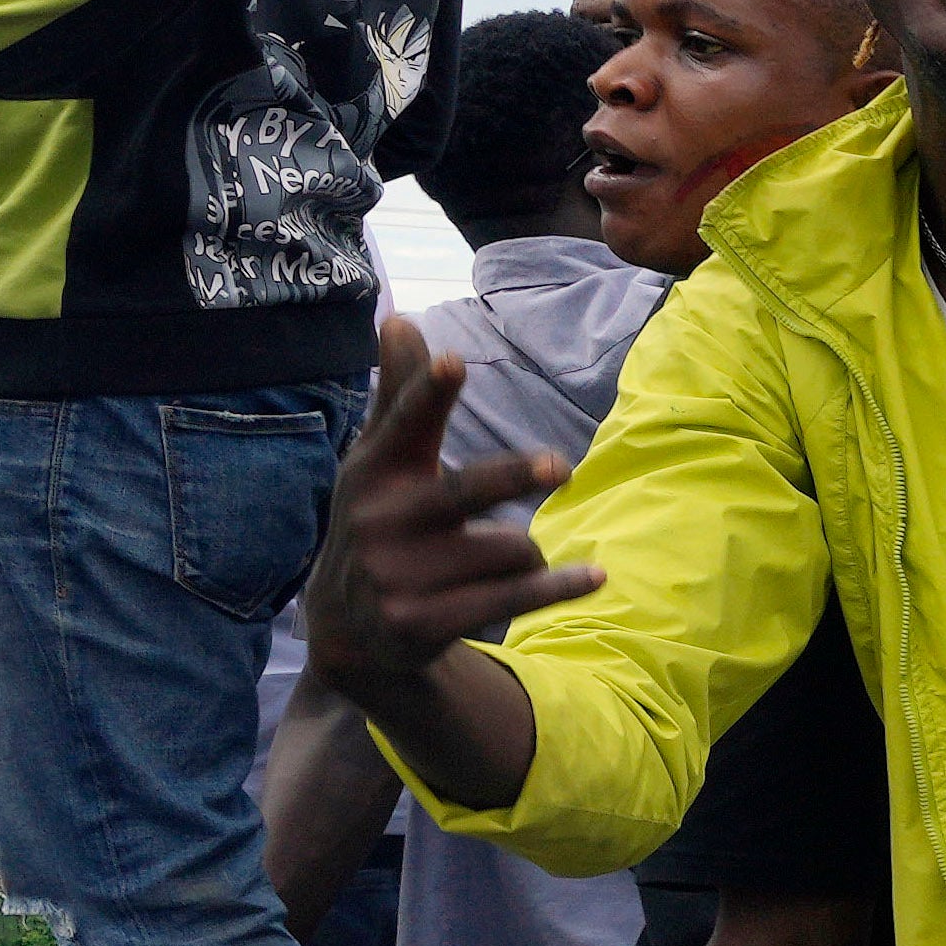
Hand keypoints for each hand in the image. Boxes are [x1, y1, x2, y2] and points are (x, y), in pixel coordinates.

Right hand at [304, 314, 594, 710]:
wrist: (349, 629)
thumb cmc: (380, 522)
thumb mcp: (379, 462)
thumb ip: (399, 393)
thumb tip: (400, 317)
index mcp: (375, 470)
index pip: (407, 423)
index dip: (429, 392)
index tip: (453, 361)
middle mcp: (382, 520)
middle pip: (467, 489)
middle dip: (514, 476)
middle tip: (561, 465)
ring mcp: (399, 575)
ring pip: (512, 548)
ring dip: (524, 554)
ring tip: (489, 563)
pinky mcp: (423, 622)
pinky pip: (512, 597)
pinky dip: (559, 587)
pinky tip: (595, 576)